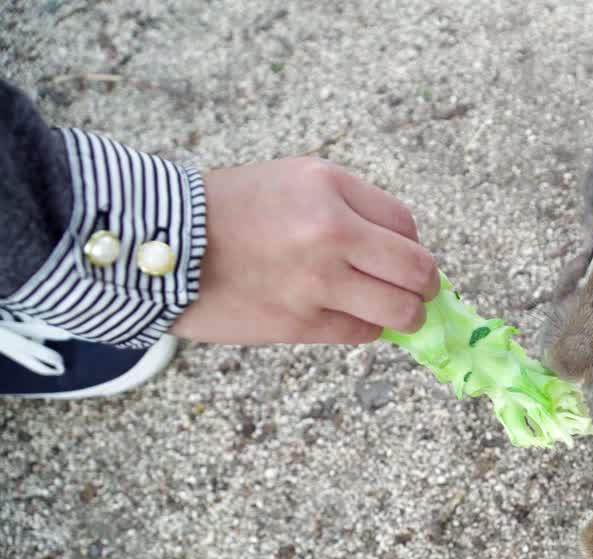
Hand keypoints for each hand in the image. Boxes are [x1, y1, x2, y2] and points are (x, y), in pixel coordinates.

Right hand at [170, 157, 439, 344]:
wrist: (159, 244)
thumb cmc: (229, 210)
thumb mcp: (294, 182)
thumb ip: (350, 209)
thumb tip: (405, 253)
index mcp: (329, 187)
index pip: (406, 225)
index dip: (409, 245)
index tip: (399, 256)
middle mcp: (330, 231)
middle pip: (417, 271)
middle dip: (425, 286)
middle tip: (418, 292)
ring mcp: (317, 281)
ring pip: (400, 312)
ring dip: (406, 316)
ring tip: (394, 313)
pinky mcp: (300, 323)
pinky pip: (361, 333)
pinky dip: (363, 328)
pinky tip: (344, 316)